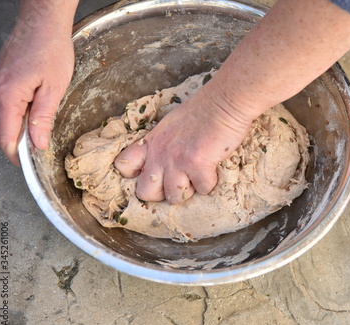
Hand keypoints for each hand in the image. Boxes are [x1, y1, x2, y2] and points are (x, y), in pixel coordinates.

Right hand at [0, 22, 73, 164]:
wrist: (42, 23)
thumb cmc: (51, 49)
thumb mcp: (54, 89)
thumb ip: (43, 118)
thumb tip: (38, 144)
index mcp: (8, 96)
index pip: (6, 136)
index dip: (17, 154)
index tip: (29, 164)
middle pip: (2, 129)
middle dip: (19, 143)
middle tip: (39, 150)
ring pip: (4, 117)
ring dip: (19, 128)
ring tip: (40, 133)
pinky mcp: (1, 79)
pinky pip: (6, 104)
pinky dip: (18, 114)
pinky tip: (33, 114)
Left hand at [114, 87, 254, 204]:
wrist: (225, 101)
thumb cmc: (204, 110)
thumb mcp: (172, 125)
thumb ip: (164, 143)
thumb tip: (167, 160)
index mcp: (152, 141)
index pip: (124, 166)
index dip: (134, 177)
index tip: (151, 175)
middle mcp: (159, 153)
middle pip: (145, 192)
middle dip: (161, 194)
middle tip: (177, 183)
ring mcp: (177, 160)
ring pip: (174, 197)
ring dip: (188, 192)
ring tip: (197, 177)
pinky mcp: (197, 165)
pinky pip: (202, 189)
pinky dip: (210, 183)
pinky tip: (213, 168)